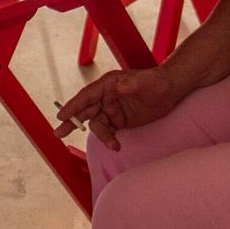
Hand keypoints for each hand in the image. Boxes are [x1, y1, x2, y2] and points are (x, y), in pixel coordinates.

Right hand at [54, 66, 181, 149]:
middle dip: (71, 122)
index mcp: (108, 84)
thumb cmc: (157, 82)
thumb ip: (131, 84)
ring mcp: (112, 109)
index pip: (86, 96)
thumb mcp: (145, 82)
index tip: (61, 115)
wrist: (171, 90)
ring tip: (113, 144)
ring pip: (97, 124)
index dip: (73, 105)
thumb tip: (117, 87)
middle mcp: (106, 96)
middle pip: (84, 110)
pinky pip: (109, 131)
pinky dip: (110, 139)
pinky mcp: (120, 120)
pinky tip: (116, 146)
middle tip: (58, 133)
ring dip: (101, 135)